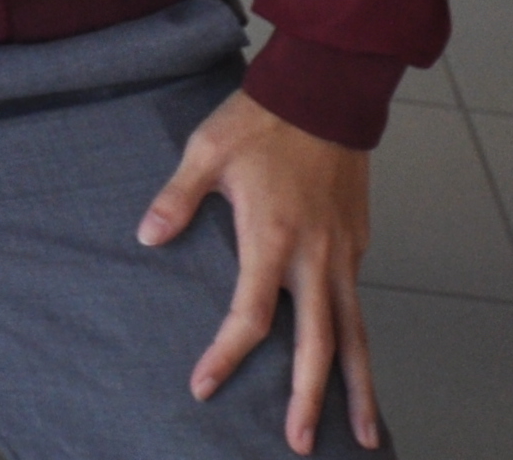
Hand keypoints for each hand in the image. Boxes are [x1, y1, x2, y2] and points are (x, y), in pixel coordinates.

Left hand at [139, 88, 380, 454]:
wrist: (328, 88)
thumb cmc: (264, 118)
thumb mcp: (207, 149)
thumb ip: (177, 198)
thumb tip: (147, 236)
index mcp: (272, 239)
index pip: (249, 316)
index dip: (225, 355)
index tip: (204, 387)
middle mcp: (315, 257)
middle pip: (319, 346)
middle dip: (311, 400)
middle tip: (301, 445)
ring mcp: (344, 252)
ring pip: (356, 334)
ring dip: (360, 388)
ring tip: (365, 435)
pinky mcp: (360, 241)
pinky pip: (358, 302)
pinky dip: (359, 340)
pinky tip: (352, 361)